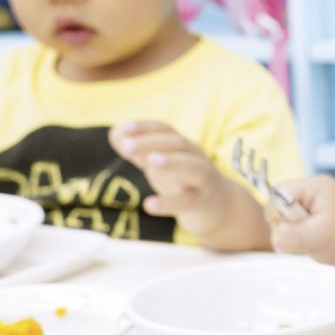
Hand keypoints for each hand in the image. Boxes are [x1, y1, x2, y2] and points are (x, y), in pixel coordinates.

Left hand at [110, 120, 244, 237]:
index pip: (164, 130)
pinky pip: (187, 201)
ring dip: (172, 162)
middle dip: (152, 143)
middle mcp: (195, 157)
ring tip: (151, 162)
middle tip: (127, 147)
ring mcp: (202, 180)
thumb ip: (139, 150)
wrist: (220, 207)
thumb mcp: (161, 164)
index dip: (145, 127)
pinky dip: (168, 203)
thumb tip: (114, 134)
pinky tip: (149, 205)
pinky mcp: (203, 203)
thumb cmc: (185, 180)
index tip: (124, 129)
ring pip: (192, 167)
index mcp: (182, 146)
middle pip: (176, 144)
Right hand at [270, 175, 334, 275]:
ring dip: (296, 235)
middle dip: (288, 226)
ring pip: (289, 218)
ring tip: (314, 243)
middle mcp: (317, 191)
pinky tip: (317, 245)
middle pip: (281, 204)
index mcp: (316, 186)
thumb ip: (288, 235)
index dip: (277, 214)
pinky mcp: (320, 218)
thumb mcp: (314, 239)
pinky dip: (302, 239)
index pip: (279, 192)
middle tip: (306, 240)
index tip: (289, 232)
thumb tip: (276, 238)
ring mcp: (319, 204)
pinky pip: (298, 226)